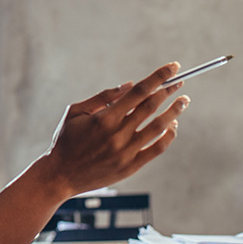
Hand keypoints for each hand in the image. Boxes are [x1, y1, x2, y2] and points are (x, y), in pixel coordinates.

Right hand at [38, 63, 189, 197]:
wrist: (59, 176)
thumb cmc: (65, 141)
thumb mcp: (76, 112)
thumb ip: (103, 97)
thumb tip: (130, 85)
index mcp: (104, 118)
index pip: (139, 91)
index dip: (158, 77)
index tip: (172, 67)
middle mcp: (117, 134)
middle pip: (151, 106)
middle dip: (169, 91)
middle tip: (180, 82)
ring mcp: (126, 152)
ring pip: (159, 127)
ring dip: (174, 111)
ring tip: (183, 101)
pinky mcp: (130, 166)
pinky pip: (157, 148)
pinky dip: (169, 135)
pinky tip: (172, 126)